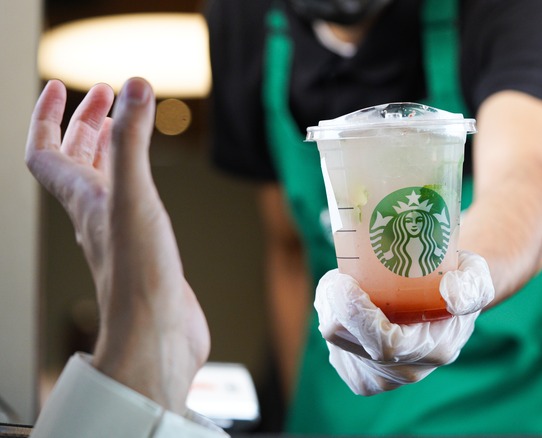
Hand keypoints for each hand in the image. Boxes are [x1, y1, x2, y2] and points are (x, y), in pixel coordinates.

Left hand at [26, 79, 209, 413]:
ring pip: (103, 179)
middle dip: (86, 122)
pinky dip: (137, 176)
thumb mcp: (133, 197)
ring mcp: (120, 231)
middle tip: (107, 94)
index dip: (47, 115)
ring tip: (126, 124)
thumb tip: (136, 86)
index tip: (61, 86)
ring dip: (109, 147)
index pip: (45, 150)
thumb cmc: (138, 277)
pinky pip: (133, 201)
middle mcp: (95, 212)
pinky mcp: (146, 247)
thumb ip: (133, 141)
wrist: (157, 334)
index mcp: (81, 199)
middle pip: (75, 160)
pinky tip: (152, 179)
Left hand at [314, 251, 493, 395]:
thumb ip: (470, 286)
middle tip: (342, 273)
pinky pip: (333, 346)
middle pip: (347, 342)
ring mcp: (380, 378)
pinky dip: (333, 318)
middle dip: (334, 303)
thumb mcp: (476, 276)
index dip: (357, 314)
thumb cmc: (459, 283)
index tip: (344, 281)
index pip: (384, 343)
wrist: (449, 304)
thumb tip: (451, 296)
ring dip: (332, 308)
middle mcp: (405, 371)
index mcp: (434, 350)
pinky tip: (349, 303)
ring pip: (335, 342)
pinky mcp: (360, 376)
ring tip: (350, 284)